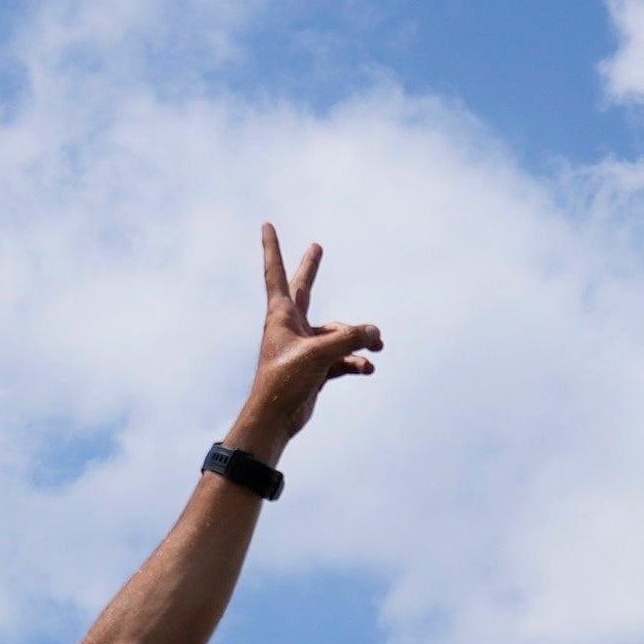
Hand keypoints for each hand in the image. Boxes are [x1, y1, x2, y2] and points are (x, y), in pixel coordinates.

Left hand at [233, 228, 380, 453]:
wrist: (276, 418)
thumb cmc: (285, 381)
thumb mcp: (319, 354)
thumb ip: (349, 339)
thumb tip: (374, 333)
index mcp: (281, 315)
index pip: (275, 272)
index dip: (272, 247)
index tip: (266, 225)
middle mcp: (291, 326)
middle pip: (304, 290)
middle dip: (311, 269)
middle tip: (317, 248)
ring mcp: (304, 346)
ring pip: (336, 332)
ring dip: (357, 339)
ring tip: (378, 346)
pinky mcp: (314, 367)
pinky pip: (341, 357)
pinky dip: (355, 361)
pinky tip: (367, 368)